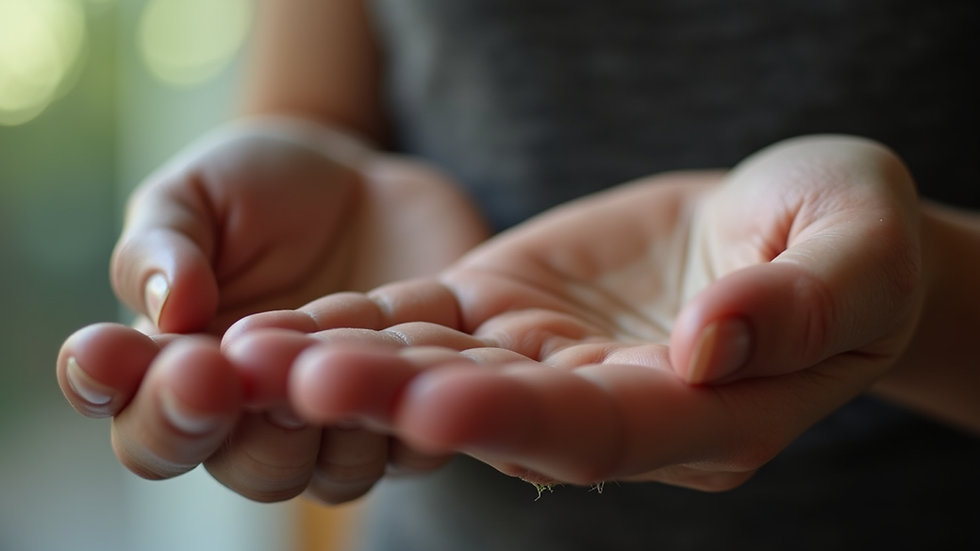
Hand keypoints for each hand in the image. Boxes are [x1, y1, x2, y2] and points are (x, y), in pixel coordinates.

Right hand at [57, 117, 487, 501]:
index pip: (148, 423)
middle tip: (202, 366)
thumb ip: (163, 245)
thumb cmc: (260, 191)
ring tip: (302, 357)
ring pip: (332, 470)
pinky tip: (400, 352)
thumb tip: (166, 306)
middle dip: (214, 421)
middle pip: (241, 464)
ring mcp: (348, 420)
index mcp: (191, 381)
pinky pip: (419, 430)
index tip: (103, 350)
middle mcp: (268, 421)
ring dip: (315, 424)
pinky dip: (406, 399)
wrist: (363, 184)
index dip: (123, 395)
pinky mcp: (418, 403)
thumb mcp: (195, 196)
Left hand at [228, 135, 923, 490]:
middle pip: (495, 418)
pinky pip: (429, 326)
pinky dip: (360, 323)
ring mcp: (552, 364)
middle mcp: (611, 408)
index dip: (522, 420)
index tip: (440, 403)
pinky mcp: (512, 315)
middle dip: (397, 401)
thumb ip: (800, 304)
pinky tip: (284, 323)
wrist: (796, 221)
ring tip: (253, 357)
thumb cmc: (847, 235)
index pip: (603, 432)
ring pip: (441, 375)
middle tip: (299, 380)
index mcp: (703, 417)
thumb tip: (713, 342)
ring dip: (349, 366)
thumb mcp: (855, 251)